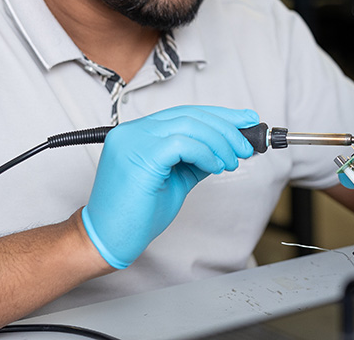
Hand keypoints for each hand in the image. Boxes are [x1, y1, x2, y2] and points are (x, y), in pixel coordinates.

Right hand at [82, 105, 258, 268]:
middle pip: (189, 115)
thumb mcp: (175, 179)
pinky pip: (183, 144)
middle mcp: (133, 131)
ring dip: (220, 142)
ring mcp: (133, 141)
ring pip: (189, 126)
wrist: (106, 240)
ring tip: (234, 160)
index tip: (245, 120)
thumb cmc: (136, 214)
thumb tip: (226, 147)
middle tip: (247, 144)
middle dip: (226, 127)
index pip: (184, 114)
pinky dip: (206, 153)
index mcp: (138, 133)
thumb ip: (196, 159)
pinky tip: (217, 167)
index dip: (219, 115)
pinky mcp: (139, 157)